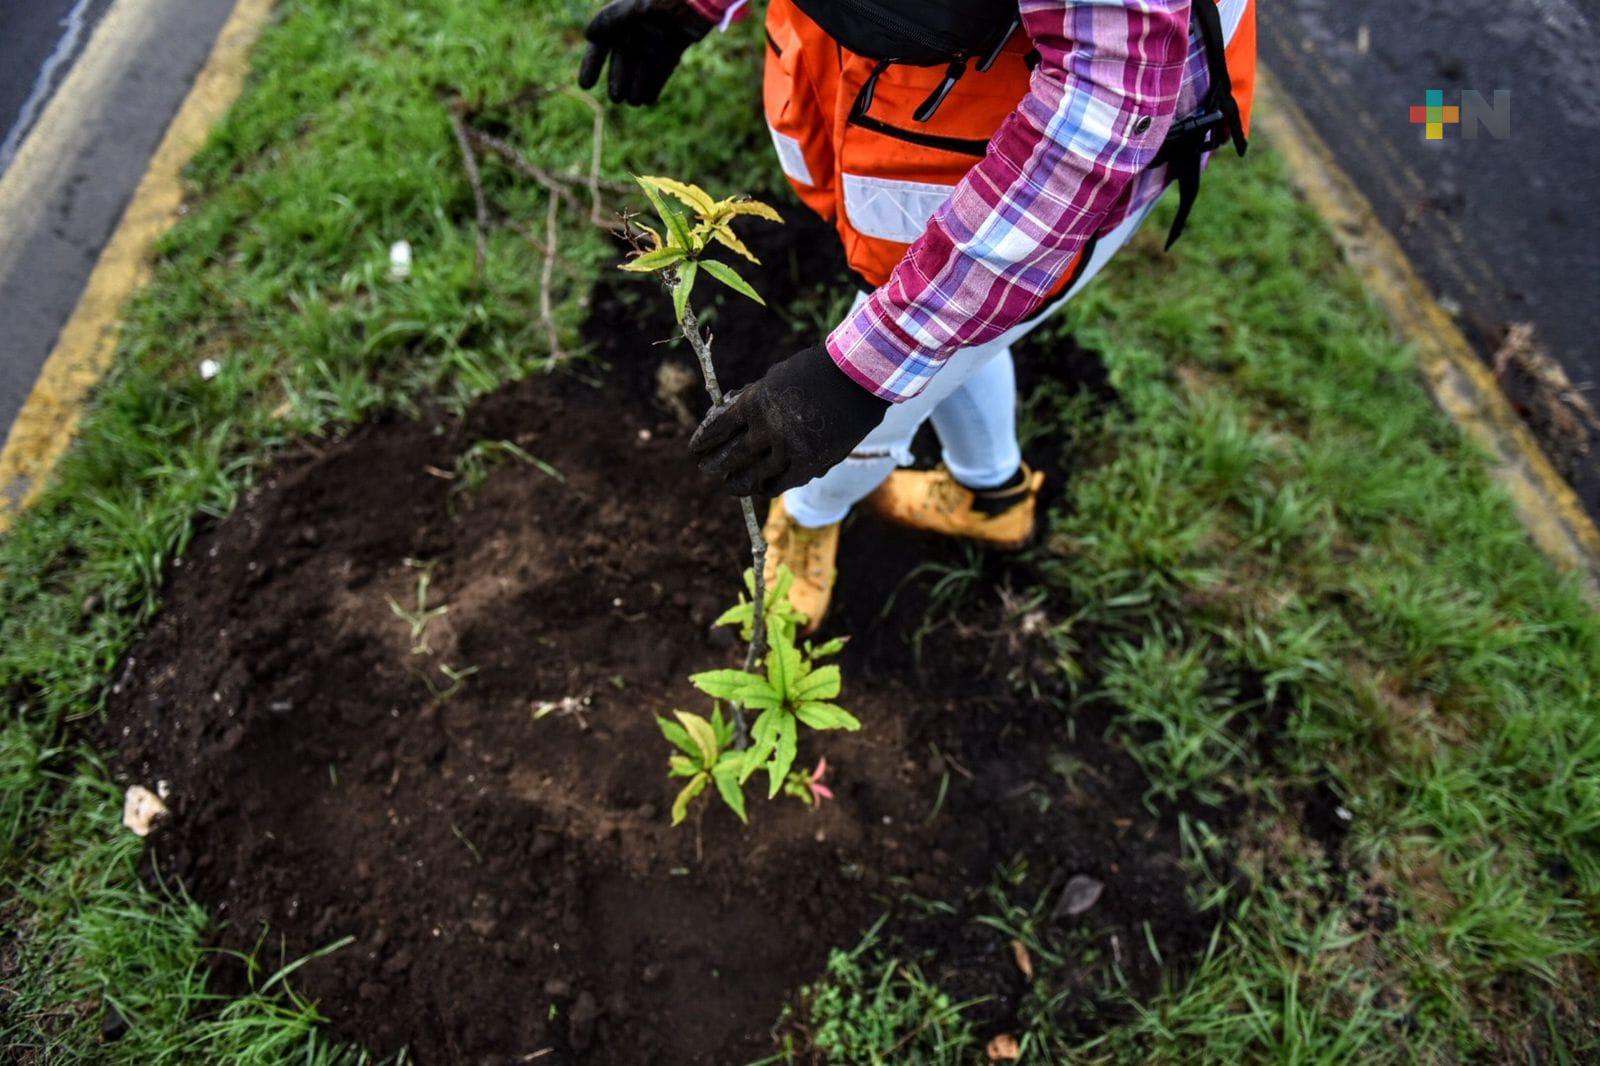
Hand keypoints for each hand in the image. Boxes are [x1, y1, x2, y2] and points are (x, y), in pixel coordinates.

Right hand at [576, 0, 712, 106]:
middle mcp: (633, 35)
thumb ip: (608, 21)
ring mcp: (652, 45)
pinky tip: (648, 100)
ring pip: (639, 72)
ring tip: (633, 100)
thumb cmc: (658, 0)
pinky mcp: (670, 53)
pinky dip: (653, 87)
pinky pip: (659, 74)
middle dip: (617, 82)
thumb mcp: (630, 9)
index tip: (585, 85)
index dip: (591, 66)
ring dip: (635, 88)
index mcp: (619, 21)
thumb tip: (589, 37)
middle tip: (616, 98)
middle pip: (621, 65)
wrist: (691, 3)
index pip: (599, 48)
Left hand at [691, 345, 889, 497]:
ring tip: (729, 486)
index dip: (704, 440)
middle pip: (732, 455)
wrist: (857, 377)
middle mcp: (767, 429)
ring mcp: (789, 448)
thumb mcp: (775, 378)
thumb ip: (753, 400)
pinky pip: (782, 483)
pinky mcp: (810, 463)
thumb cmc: (815, 370)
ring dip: (738, 482)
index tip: (695, 449)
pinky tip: (761, 489)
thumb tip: (731, 416)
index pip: (718, 427)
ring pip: (756, 474)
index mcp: (754, 402)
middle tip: (706, 470)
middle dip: (715, 465)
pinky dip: (769, 488)